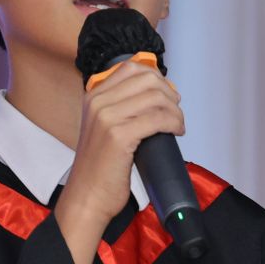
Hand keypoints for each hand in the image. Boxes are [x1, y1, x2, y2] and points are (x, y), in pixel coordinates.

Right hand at [54, 62, 182, 263]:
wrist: (87, 196)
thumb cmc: (100, 166)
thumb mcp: (104, 127)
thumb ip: (121, 107)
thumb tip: (157, 94)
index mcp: (93, 96)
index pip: (132, 68)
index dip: (158, 79)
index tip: (168, 95)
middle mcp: (98, 102)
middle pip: (148, 80)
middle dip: (169, 94)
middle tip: (175, 112)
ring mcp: (107, 118)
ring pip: (156, 98)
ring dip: (175, 111)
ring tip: (177, 126)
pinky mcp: (119, 136)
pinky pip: (158, 119)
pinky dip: (174, 123)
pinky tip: (175, 132)